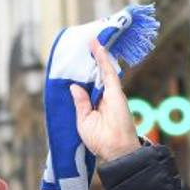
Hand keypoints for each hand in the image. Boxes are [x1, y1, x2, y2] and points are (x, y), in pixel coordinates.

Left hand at [70, 39, 141, 162]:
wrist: (116, 150)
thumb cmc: (100, 140)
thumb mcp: (83, 121)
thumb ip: (80, 103)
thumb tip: (74, 86)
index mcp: (96, 105)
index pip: (89, 85)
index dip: (84, 73)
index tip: (78, 60)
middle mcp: (104, 97)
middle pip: (96, 74)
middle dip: (91, 60)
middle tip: (85, 43)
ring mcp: (111, 93)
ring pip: (103, 69)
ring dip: (98, 54)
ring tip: (91, 39)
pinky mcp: (115, 91)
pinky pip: (107, 71)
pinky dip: (102, 58)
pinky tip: (96, 46)